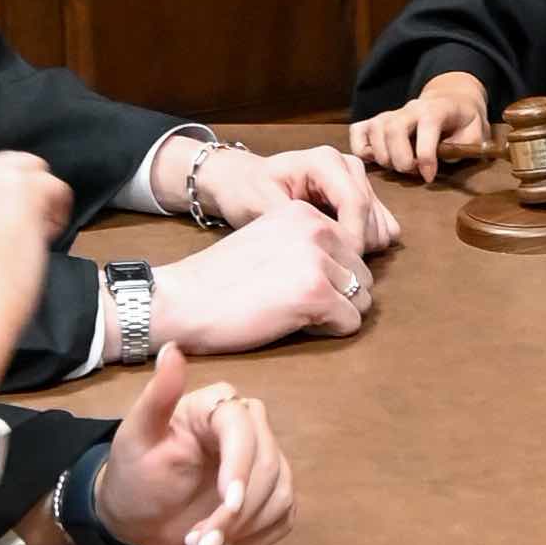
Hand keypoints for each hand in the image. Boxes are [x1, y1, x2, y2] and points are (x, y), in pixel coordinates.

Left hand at [92, 343, 295, 544]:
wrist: (135, 515)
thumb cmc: (134, 471)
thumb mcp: (137, 434)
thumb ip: (158, 395)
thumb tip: (172, 348)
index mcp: (217, 408)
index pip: (244, 430)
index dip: (241, 467)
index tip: (227, 503)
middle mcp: (249, 429)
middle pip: (268, 465)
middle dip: (238, 512)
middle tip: (201, 542)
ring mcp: (264, 463)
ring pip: (281, 493)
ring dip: (246, 529)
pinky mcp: (270, 494)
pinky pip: (285, 515)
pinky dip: (259, 536)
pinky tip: (228, 544)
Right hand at [149, 203, 374, 353]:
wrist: (182, 299)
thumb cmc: (219, 280)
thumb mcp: (268, 241)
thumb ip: (306, 245)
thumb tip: (349, 270)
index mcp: (305, 213)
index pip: (351, 250)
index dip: (332, 276)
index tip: (296, 285)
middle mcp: (317, 228)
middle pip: (363, 275)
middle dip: (340, 296)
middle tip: (297, 304)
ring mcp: (318, 261)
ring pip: (362, 300)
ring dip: (336, 314)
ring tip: (295, 313)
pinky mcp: (316, 294)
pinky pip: (351, 323)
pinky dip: (329, 331)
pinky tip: (295, 324)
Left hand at [182, 137, 398, 256]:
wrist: (243, 182)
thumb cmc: (246, 191)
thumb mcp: (260, 205)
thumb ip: (295, 223)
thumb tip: (323, 244)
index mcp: (325, 161)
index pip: (355, 202)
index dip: (351, 238)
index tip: (335, 265)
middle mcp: (347, 165)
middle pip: (370, 214)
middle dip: (355, 246)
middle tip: (325, 265)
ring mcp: (358, 179)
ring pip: (380, 223)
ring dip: (361, 246)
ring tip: (326, 256)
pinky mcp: (364, 195)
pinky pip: (381, 226)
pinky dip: (366, 243)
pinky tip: (338, 249)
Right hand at [351, 71, 493, 182]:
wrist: (451, 101)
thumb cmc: (463, 121)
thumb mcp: (476, 131)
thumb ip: (465, 146)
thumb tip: (444, 160)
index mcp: (436, 109)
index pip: (427, 125)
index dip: (426, 155)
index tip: (428, 176)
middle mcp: (410, 108)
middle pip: (393, 128)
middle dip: (400, 158)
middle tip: (410, 172)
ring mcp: (390, 114)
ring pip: (375, 131)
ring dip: (383, 157)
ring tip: (399, 167)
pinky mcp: (376, 121)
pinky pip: (359, 131)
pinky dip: (361, 149)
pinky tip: (376, 159)